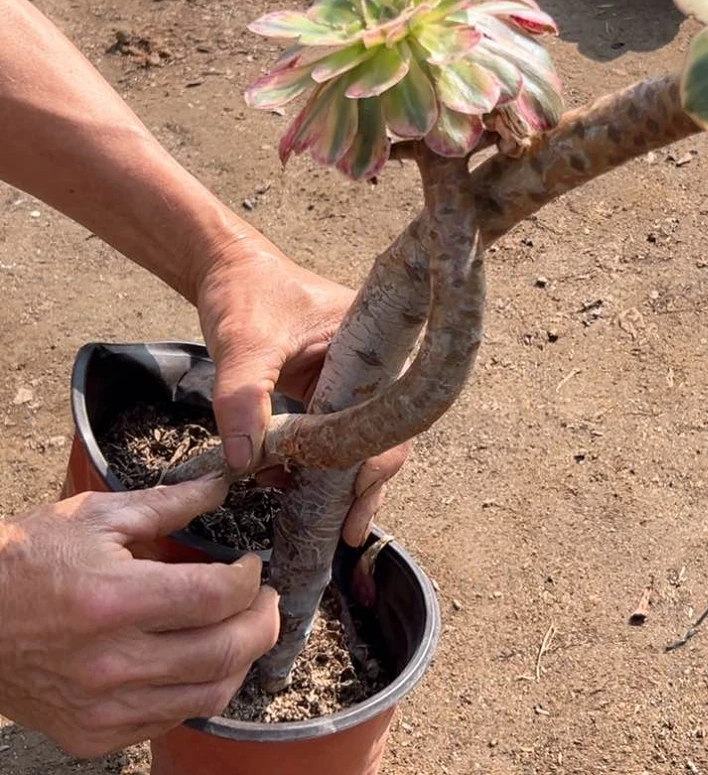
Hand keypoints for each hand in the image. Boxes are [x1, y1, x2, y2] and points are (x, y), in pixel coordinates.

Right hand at [0, 478, 278, 757]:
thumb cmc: (26, 562)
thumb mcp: (96, 517)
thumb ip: (169, 503)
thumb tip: (222, 484)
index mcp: (114, 601)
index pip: (216, 596)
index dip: (250, 580)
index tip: (252, 566)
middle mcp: (111, 663)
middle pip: (224, 651)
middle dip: (264, 622)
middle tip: (268, 600)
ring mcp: (102, 708)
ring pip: (208, 694)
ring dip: (241, 659)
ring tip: (244, 629)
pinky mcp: (92, 735)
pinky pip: (171, 719)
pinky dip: (199, 690)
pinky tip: (200, 660)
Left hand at [195, 241, 409, 544]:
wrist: (225, 269)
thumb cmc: (246, 293)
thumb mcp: (243, 344)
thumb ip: (243, 399)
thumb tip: (245, 463)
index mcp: (375, 344)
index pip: (389, 416)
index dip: (375, 464)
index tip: (354, 504)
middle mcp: (373, 365)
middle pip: (382, 435)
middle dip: (365, 486)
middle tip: (345, 532)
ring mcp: (351, 379)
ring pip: (359, 440)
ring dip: (340, 480)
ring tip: (320, 523)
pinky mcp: (327, 389)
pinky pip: (333, 433)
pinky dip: (317, 463)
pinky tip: (293, 489)